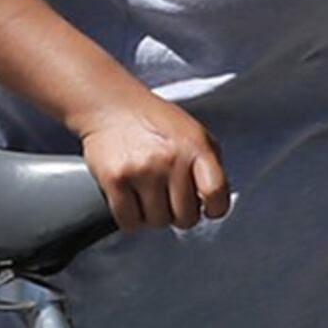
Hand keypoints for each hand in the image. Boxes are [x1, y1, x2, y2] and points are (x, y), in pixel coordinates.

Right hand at [71, 91, 229, 231]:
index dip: (215, 208)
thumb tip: (214, 204)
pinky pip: (130, 222)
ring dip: (154, 215)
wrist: (110, 104)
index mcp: (196, 147)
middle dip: (179, 213)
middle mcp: (170, 159)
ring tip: (149, 193)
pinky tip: (132, 200)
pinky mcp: (114, 180)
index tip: (208, 208)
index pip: (217, 194)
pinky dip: (131, 219)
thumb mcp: (195, 134)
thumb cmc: (154, 121)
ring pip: (157, 222)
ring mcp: (142, 170)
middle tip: (170, 198)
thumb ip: (209, 167)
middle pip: (186, 217)